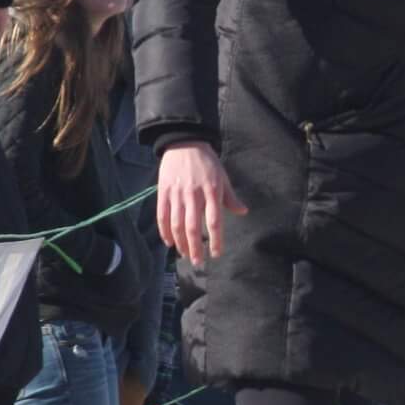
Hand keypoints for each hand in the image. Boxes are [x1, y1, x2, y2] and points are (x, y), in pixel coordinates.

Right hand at [155, 143, 245, 260]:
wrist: (184, 142)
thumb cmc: (207, 161)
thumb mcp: (222, 177)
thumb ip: (230, 197)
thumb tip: (243, 211)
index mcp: (211, 191)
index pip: (214, 221)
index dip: (216, 240)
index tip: (216, 253)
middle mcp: (193, 194)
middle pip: (193, 227)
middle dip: (195, 247)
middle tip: (197, 262)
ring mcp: (177, 193)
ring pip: (176, 224)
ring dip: (180, 242)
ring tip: (185, 254)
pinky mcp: (163, 191)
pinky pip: (162, 216)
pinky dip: (164, 231)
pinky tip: (169, 242)